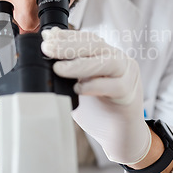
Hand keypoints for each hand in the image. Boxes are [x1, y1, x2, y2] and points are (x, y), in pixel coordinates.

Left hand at [41, 27, 150, 164]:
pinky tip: (78, 89)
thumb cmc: (97, 110)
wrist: (119, 136)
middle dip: (69, 46)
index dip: (66, 36)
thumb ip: (65, 71)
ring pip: (108, 61)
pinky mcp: (129, 94)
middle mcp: (118, 60)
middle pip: (96, 45)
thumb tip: (42, 54)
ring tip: (58, 69)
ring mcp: (127, 76)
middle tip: (47, 49)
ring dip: (80, 64)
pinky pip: (114, 85)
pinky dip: (94, 86)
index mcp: (105, 55)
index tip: (47, 37)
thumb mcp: (76, 86)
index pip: (87, 38)